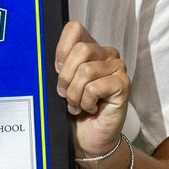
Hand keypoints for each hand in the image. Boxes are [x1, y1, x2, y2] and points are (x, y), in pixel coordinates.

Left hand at [55, 21, 129, 157]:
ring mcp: (117, 67)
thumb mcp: (60, 83)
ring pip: (86, 70)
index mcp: (90, 48)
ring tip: (77, 105)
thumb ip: (58, 66)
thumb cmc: (73, 110)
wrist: (88, 139)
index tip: (56, 71)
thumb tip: (44, 56)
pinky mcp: (124, 84)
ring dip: (75, 94)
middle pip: (80, 50)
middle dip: (66, 77)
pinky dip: (86, 102)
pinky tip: (91, 108)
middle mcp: (106, 53)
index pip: (74, 29)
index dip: (61, 50)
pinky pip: (95, 87)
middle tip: (65, 95)